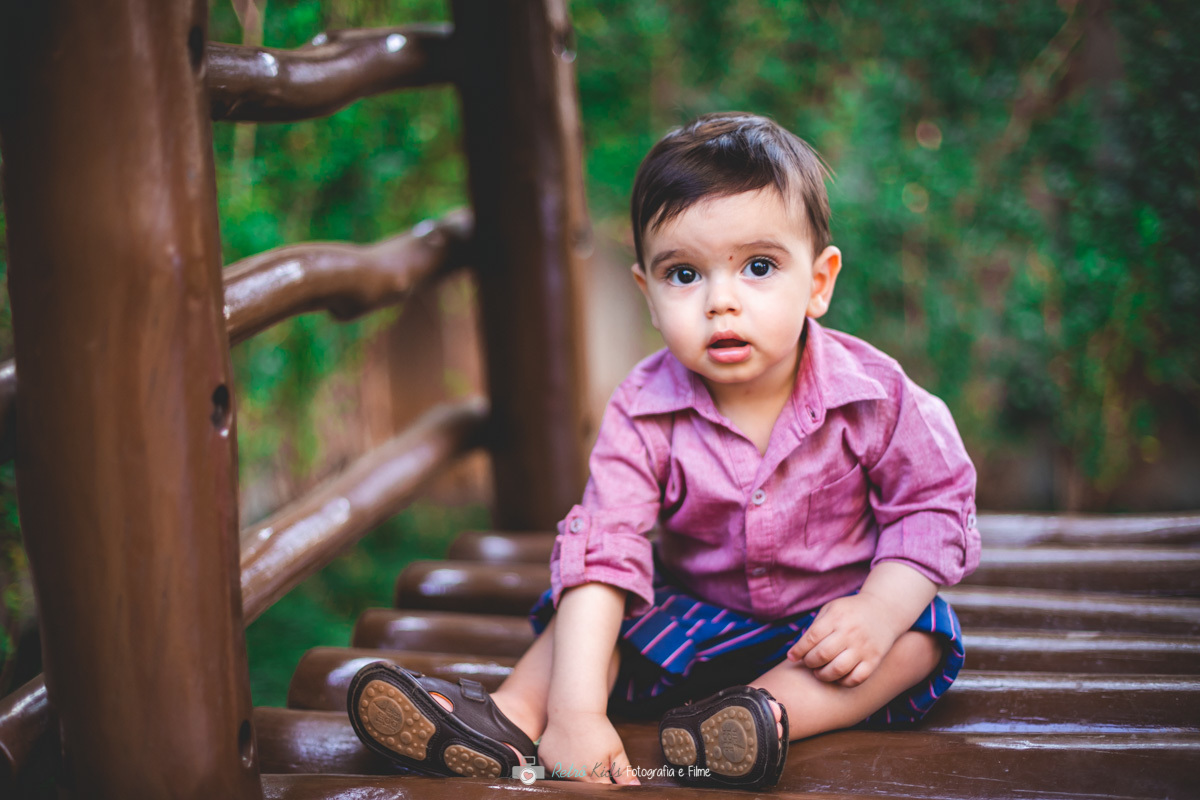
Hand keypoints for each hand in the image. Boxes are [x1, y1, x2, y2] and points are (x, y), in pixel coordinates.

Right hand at [537, 711, 639, 784]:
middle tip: (592, 757)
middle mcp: (574, 778)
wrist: (574, 708)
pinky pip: (552, 770)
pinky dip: (559, 765)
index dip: (606, 783)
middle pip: (585, 787)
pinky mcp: (545, 761)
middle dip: (591, 777)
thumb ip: (624, 772)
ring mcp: (557, 770)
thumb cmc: (597, 728)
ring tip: (580, 751)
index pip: (602, 791)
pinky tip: (566, 751)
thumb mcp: (616, 749)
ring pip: (568, 779)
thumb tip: (636, 787)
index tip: (606, 772)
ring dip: (574, 772)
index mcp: (594, 777)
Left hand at [786, 592, 903, 686]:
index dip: (798, 650)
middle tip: (808, 663)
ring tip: (819, 671)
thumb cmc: (850, 612)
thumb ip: (815, 627)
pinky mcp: (874, 660)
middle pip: (823, 655)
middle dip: (810, 663)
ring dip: (823, 675)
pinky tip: (837, 676)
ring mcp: (863, 647)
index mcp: (837, 617)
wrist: (884, 610)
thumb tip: (797, 651)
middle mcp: (850, 632)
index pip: (811, 637)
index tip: (792, 657)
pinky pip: (856, 679)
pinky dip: (843, 682)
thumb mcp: (831, 609)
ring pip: (838, 669)